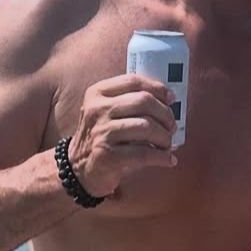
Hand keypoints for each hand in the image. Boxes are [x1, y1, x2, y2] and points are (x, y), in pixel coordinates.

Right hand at [64, 72, 177, 197]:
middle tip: (171, 127)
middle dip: (165, 115)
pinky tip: (168, 160)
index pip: (133, 82)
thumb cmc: (102, 138)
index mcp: (97, 93)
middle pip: (144, 101)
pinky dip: (162, 157)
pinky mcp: (107, 156)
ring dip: (165, 137)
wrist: (79, 169)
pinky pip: (144, 153)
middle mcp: (97, 110)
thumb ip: (129, 102)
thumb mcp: (107, 112)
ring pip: (146, 126)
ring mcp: (101, 132)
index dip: (157, 89)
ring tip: (167, 144)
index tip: (171, 99)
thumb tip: (169, 100)